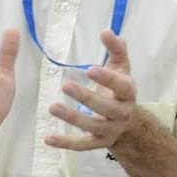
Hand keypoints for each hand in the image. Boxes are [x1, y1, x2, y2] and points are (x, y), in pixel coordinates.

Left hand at [47, 30, 139, 151]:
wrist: (129, 123)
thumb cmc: (120, 89)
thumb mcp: (121, 68)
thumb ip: (116, 49)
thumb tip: (106, 31)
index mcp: (128, 92)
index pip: (121, 86)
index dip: (107, 79)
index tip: (90, 69)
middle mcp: (122, 113)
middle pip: (106, 107)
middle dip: (86, 97)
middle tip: (65, 85)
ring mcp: (110, 130)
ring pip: (92, 126)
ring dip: (72, 118)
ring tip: (52, 107)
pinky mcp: (98, 143)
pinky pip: (81, 145)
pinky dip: (65, 143)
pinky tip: (47, 138)